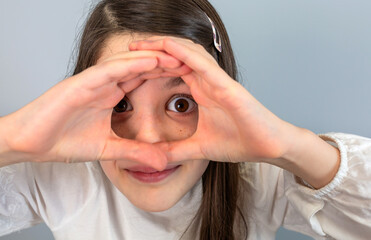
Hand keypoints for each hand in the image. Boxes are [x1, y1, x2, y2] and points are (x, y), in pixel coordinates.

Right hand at [0, 50, 189, 168]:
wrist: (30, 144)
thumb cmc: (63, 141)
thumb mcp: (109, 149)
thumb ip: (135, 152)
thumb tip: (162, 162)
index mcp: (111, 95)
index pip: (143, 80)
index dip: (165, 77)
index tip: (189, 78)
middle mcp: (105, 84)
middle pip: (140, 68)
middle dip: (165, 64)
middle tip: (191, 62)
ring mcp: (93, 81)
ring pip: (128, 63)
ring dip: (153, 59)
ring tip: (177, 57)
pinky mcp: (80, 82)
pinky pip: (109, 69)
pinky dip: (130, 64)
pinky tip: (150, 61)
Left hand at [130, 37, 297, 163]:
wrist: (267, 147)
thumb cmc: (238, 142)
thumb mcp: (198, 148)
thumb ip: (176, 150)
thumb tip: (155, 158)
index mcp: (200, 91)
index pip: (171, 71)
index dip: (150, 66)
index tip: (127, 67)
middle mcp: (206, 81)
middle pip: (175, 57)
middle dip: (151, 51)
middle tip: (127, 48)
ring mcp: (216, 80)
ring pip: (186, 54)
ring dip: (162, 47)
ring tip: (139, 44)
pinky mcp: (226, 84)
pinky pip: (201, 63)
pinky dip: (183, 53)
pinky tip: (165, 47)